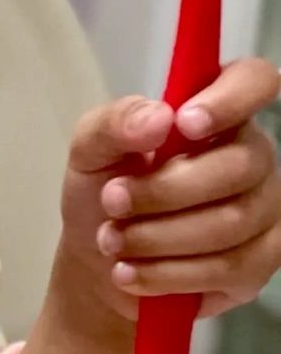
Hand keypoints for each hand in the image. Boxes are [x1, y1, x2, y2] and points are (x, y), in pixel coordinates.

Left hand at [59, 59, 280, 326]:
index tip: (183, 125)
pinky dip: (169, 272)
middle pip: (238, 166)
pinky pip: (229, 267)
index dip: (230, 99)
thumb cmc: (105, 190)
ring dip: (157, 236)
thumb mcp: (89, 150)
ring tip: (111, 240)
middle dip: (163, 191)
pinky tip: (131, 272)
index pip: (254, 80)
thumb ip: (114, 123)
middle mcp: (252, 155)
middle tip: (111, 201)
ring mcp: (266, 209)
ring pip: (231, 223)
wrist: (101, 260)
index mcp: (215, 112)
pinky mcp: (262, 260)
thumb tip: (159, 118)